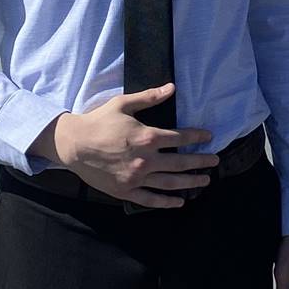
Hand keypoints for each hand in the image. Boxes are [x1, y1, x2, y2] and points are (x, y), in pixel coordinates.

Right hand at [36, 84, 217, 208]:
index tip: (210, 138)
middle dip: (201, 162)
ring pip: (169, 183)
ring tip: (205, 181)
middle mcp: (145, 159)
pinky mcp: (125, 191)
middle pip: (180, 163)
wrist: (73, 144)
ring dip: (190, 182)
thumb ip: (149, 97)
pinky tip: (179, 201)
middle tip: (215, 162)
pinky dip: (166, 202)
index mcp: (147, 137)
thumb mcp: (124, 104)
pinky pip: (150, 199)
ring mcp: (136, 178)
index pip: (180, 138)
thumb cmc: (99, 121)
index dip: (197, 137)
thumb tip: (172, 87)